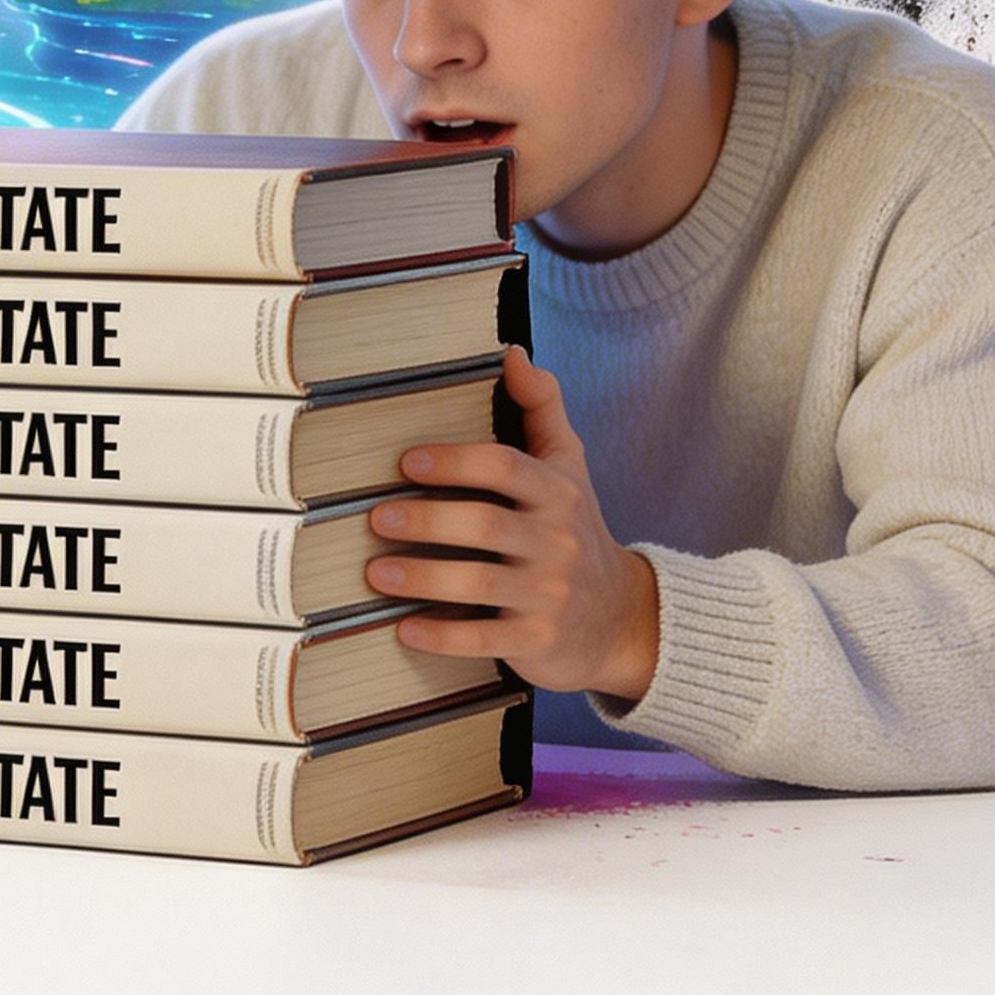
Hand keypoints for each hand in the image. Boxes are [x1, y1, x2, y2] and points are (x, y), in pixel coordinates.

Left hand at [363, 345, 661, 702]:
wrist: (619, 618)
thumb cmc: (576, 530)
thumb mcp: (568, 466)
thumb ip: (541, 407)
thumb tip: (511, 352)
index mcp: (557, 492)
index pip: (506, 467)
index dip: (455, 461)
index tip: (406, 462)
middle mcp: (557, 542)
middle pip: (485, 525)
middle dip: (427, 519)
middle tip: (378, 517)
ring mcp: (549, 595)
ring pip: (478, 583)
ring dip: (422, 576)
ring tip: (375, 570)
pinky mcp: (538, 642)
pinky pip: (484, 639)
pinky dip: (442, 635)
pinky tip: (404, 627)